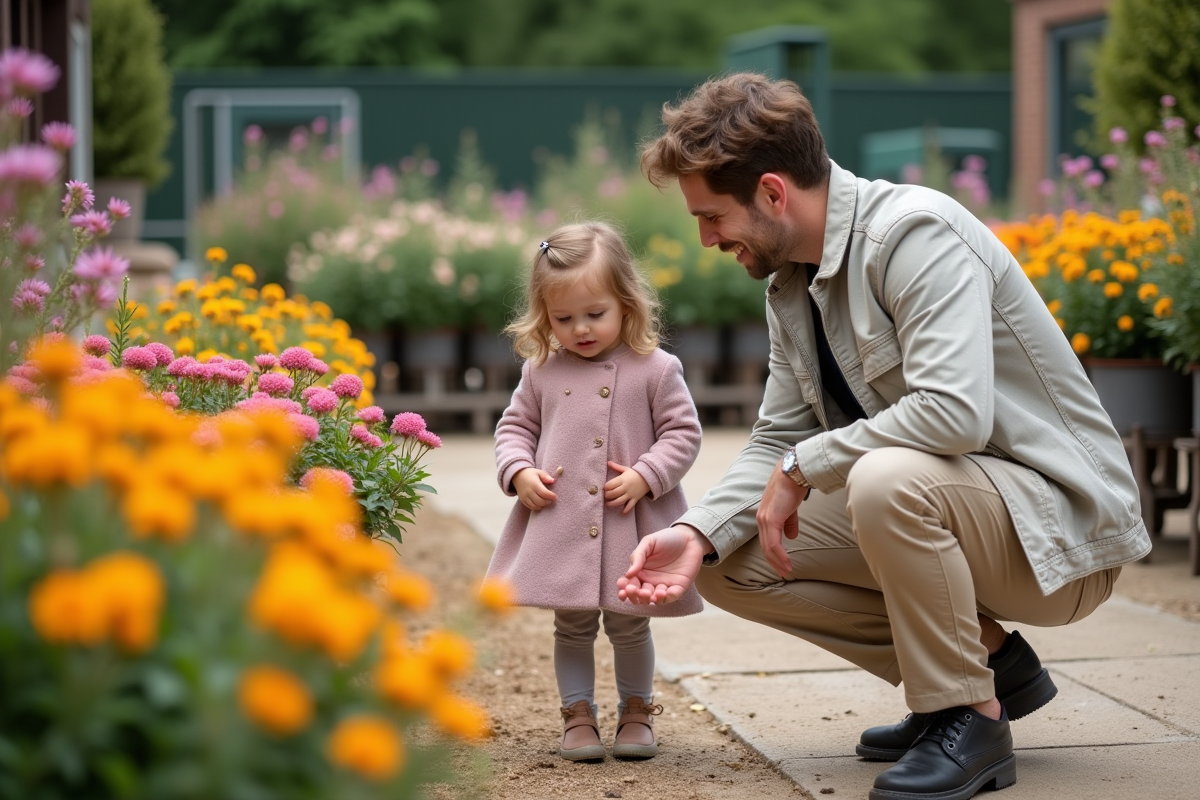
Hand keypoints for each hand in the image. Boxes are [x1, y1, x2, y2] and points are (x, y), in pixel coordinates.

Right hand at [512, 467, 556, 510]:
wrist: (517, 476)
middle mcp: (529, 491)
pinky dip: (537, 507)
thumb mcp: (539, 472)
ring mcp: (525, 497)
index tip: (555, 496)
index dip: (551, 496)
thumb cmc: (530, 474)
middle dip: (548, 502)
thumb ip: (546, 476)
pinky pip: (530, 507)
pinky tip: (541, 504)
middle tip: (551, 500)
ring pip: (535, 506)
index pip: (544, 493)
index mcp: (534, 484)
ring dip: (543, 505)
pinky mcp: (522, 500)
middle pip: (540, 501)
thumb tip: (553, 481)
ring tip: (546, 502)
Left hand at [605, 461, 650, 513]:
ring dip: (612, 504)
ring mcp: (631, 494)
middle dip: (607, 496)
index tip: (603, 488)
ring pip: (620, 501)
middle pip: (613, 493)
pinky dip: (626, 509)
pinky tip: (622, 512)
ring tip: (608, 504)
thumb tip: (607, 462)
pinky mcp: (635, 499)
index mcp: (622, 479)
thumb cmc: (635, 473)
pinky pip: (630, 505)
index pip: (610, 485)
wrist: (649, 477)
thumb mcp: (626, 469)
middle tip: (605, 496)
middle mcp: (626, 487)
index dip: (605, 487)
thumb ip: (616, 467)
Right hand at [617, 525, 709, 604]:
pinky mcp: (678, 587)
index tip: (622, 586)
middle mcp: (650, 581)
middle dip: (634, 596)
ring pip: (653, 600)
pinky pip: (671, 597)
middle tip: (634, 590)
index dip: (624, 588)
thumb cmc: (667, 538)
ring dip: (648, 599)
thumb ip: (638, 556)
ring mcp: (664, 585)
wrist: (689, 537)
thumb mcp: (649, 543)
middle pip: (639, 596)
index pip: (629, 584)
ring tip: (648, 593)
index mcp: (640, 571)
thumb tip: (627, 574)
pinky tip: (662, 592)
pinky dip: (665, 598)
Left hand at [755, 460, 808, 577]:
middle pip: (765, 547)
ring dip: (778, 562)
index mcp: (765, 516)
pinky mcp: (771, 520)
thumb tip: (791, 537)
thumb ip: (789, 523)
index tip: (781, 565)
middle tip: (783, 573)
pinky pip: (774, 544)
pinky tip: (787, 563)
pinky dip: (780, 556)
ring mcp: (765, 520)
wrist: (794, 474)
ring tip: (786, 571)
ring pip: (768, 548)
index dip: (773, 554)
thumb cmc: (793, 487)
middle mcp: (761, 519)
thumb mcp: (790, 509)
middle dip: (774, 562)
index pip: (766, 540)